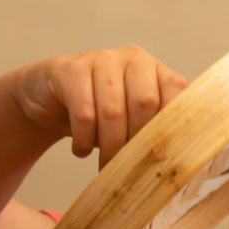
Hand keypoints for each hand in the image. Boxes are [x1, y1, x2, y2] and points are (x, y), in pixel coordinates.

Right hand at [12, 46, 187, 167]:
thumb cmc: (103, 117)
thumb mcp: (135, 123)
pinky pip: (84, 113)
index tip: (163, 157)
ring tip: (106, 167)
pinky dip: (84, 141)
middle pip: (145, 104)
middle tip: (129, 169)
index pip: (177, 94)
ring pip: (113, 112)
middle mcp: (134, 59)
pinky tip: (81, 150)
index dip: (171, 127)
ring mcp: (102, 59)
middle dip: (137, 143)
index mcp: (157, 71)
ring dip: (110, 148)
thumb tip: (175, 164)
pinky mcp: (71, 70)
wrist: (51, 100)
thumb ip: (157, 131)